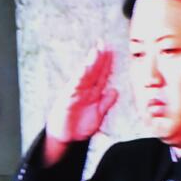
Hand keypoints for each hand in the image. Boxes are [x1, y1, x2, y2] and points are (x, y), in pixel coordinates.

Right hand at [43, 44, 118, 165]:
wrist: (65, 137)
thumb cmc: (80, 125)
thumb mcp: (99, 115)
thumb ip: (107, 103)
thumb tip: (115, 90)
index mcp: (93, 92)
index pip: (102, 75)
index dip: (108, 63)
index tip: (112, 51)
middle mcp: (84, 89)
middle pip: (93, 71)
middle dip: (99, 57)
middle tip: (104, 43)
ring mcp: (76, 93)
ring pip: (85, 76)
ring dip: (90, 63)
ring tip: (96, 51)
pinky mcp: (67, 98)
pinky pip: (74, 86)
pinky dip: (79, 77)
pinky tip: (83, 68)